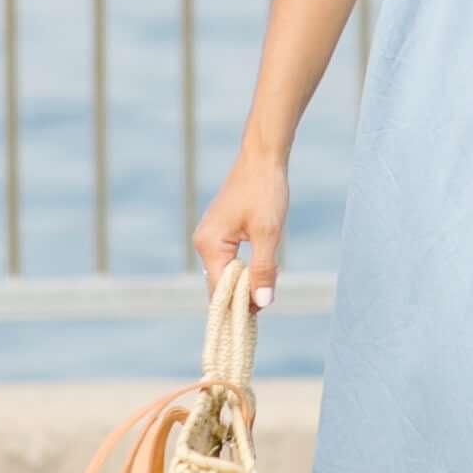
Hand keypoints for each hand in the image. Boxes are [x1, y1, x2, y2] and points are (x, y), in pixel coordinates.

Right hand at [194, 154, 287, 311]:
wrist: (262, 158)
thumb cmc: (265, 191)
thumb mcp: (269, 233)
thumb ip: (264, 269)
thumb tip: (262, 303)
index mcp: (209, 245)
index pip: (220, 290)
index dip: (239, 306)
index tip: (261, 314)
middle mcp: (203, 243)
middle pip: (220, 285)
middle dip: (242, 296)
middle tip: (268, 302)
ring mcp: (209, 238)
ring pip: (226, 274)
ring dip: (245, 283)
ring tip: (267, 288)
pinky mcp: (219, 233)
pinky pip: (228, 262)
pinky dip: (244, 270)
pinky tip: (262, 271)